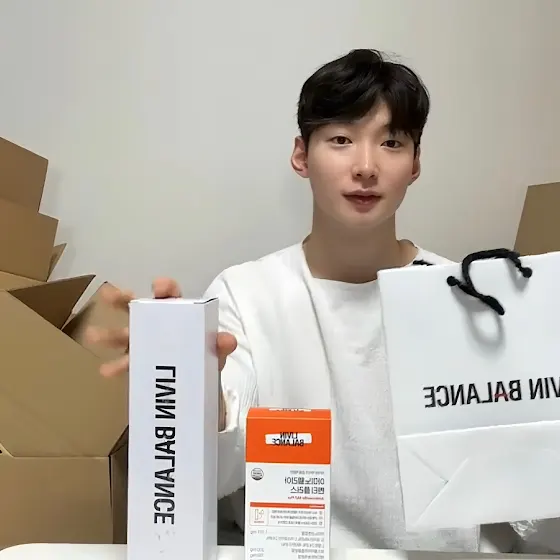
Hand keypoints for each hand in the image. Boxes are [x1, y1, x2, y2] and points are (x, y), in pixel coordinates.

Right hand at [86, 277, 236, 428]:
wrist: (200, 388)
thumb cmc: (205, 359)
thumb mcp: (215, 353)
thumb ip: (220, 346)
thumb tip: (227, 340)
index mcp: (178, 316)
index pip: (172, 297)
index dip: (165, 289)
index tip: (159, 286)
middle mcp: (158, 326)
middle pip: (140, 308)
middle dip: (124, 300)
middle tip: (108, 295)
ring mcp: (146, 344)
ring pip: (126, 334)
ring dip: (110, 333)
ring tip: (92, 334)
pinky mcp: (140, 365)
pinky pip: (126, 363)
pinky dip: (116, 366)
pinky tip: (105, 371)